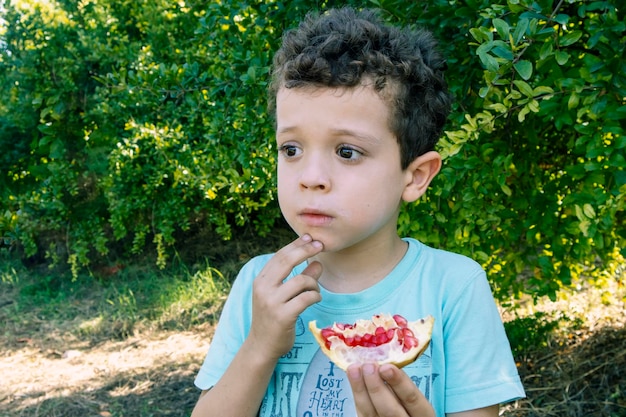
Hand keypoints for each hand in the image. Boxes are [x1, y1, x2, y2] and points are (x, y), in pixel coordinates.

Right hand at [248, 234, 323, 360]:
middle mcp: (263, 288)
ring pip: (301, 281)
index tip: (310, 237)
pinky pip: (306, 298)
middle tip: (320, 245)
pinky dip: (315, 296)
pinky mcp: (283, 315)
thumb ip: (300, 278)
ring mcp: (272, 302)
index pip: (279, 256)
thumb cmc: (273, 318)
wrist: (262, 346)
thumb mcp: (283, 296)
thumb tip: (318, 262)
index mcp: (261, 281)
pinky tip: (316, 299)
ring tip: (315, 290)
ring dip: (313, 283)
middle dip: (306, 250)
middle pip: (287, 261)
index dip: (296, 245)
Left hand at [347, 363, 434, 416]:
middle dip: (377, 387)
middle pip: (390, 410)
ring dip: (360, 390)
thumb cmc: (407, 405)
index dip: (400, 383)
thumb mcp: (410, 397)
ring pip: (371, 414)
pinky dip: (357, 397)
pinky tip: (354, 383)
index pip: (412, 399)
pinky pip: (363, 415)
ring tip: (354, 369)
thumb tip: (384, 361)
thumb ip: (400, 384)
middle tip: (368, 366)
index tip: (387, 366)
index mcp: (422, 414)